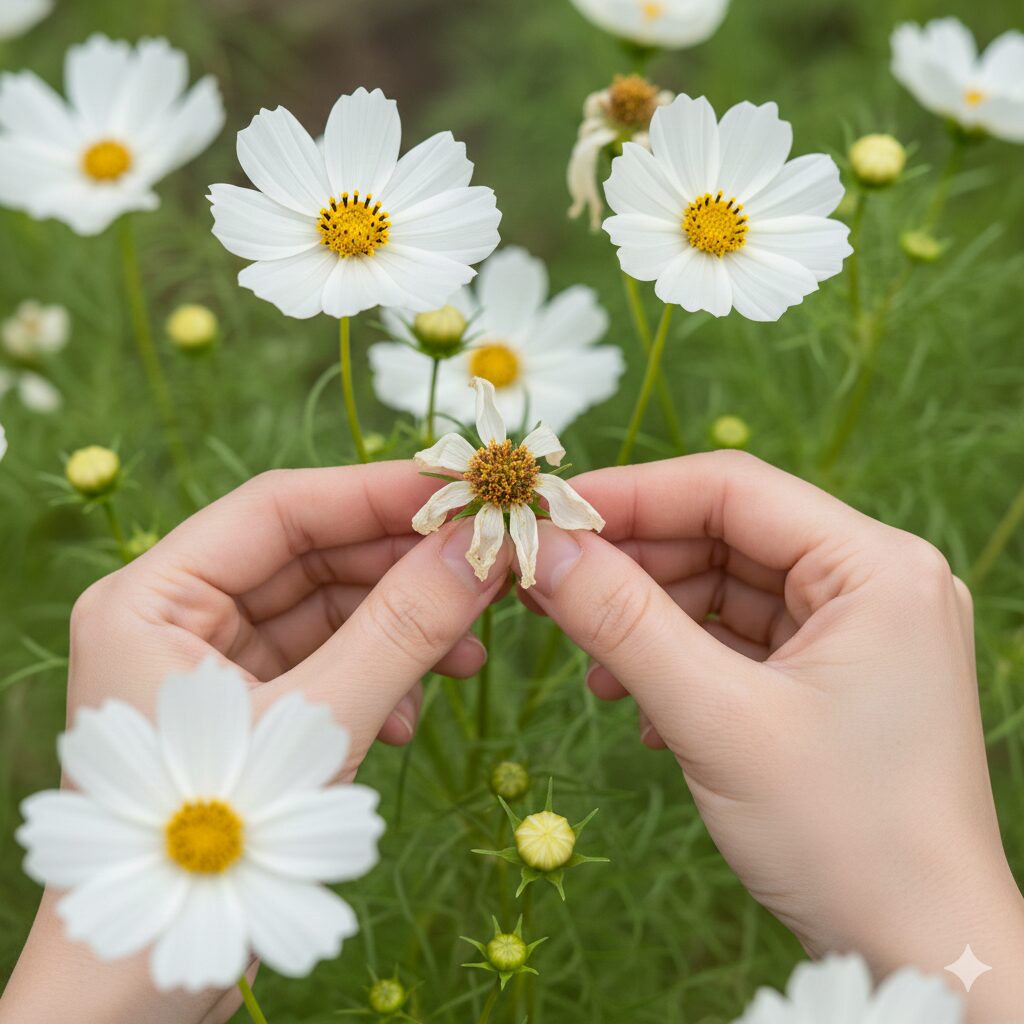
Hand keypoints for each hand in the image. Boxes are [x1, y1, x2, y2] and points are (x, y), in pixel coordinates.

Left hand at [1, 462, 511, 1023]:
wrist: (144, 985)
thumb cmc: (211, 849)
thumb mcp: (318, 725)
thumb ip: (401, 630)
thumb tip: (484, 548)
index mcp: (152, 597)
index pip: (279, 509)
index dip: (375, 493)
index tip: (463, 491)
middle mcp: (174, 617)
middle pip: (308, 556)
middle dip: (400, 567)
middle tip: (487, 569)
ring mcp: (209, 664)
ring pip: (324, 611)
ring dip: (399, 626)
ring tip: (469, 655)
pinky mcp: (244, 709)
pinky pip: (322, 663)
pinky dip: (375, 675)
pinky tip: (411, 714)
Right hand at [521, 451, 1023, 1022]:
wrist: (921, 956)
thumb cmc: (843, 836)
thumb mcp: (716, 718)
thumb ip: (623, 621)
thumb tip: (544, 548)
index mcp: (876, 566)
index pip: (732, 490)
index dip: (631, 494)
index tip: (549, 513)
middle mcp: (875, 581)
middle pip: (726, 536)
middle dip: (635, 564)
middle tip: (550, 587)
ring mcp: (858, 631)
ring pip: (726, 590)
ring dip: (651, 619)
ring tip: (593, 665)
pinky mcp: (836, 676)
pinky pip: (741, 640)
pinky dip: (684, 658)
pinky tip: (639, 703)